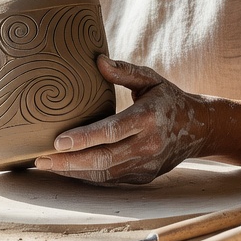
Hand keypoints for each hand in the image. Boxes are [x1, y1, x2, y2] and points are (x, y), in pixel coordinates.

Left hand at [33, 56, 212, 184]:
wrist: (200, 129)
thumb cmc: (168, 98)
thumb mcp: (151, 78)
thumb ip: (125, 71)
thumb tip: (97, 60)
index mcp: (148, 118)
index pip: (111, 132)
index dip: (84, 139)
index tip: (57, 141)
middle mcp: (148, 145)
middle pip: (104, 159)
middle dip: (70, 162)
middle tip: (40, 160)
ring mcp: (147, 165)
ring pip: (105, 174)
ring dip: (74, 172)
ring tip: (47, 165)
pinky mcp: (145, 177)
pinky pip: (112, 179)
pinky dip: (88, 176)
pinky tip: (68, 169)